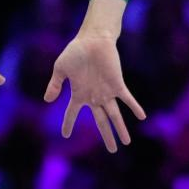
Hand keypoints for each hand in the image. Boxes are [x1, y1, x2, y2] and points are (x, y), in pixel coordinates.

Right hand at [43, 33, 145, 152]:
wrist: (92, 38)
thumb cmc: (75, 51)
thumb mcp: (60, 68)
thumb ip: (55, 84)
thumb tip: (46, 100)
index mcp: (79, 94)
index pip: (72, 113)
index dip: (68, 124)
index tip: (65, 135)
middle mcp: (94, 96)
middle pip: (101, 121)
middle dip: (107, 136)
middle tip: (112, 150)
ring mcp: (106, 92)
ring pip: (114, 115)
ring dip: (120, 128)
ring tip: (126, 142)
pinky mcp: (117, 84)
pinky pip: (127, 98)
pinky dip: (134, 107)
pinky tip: (142, 116)